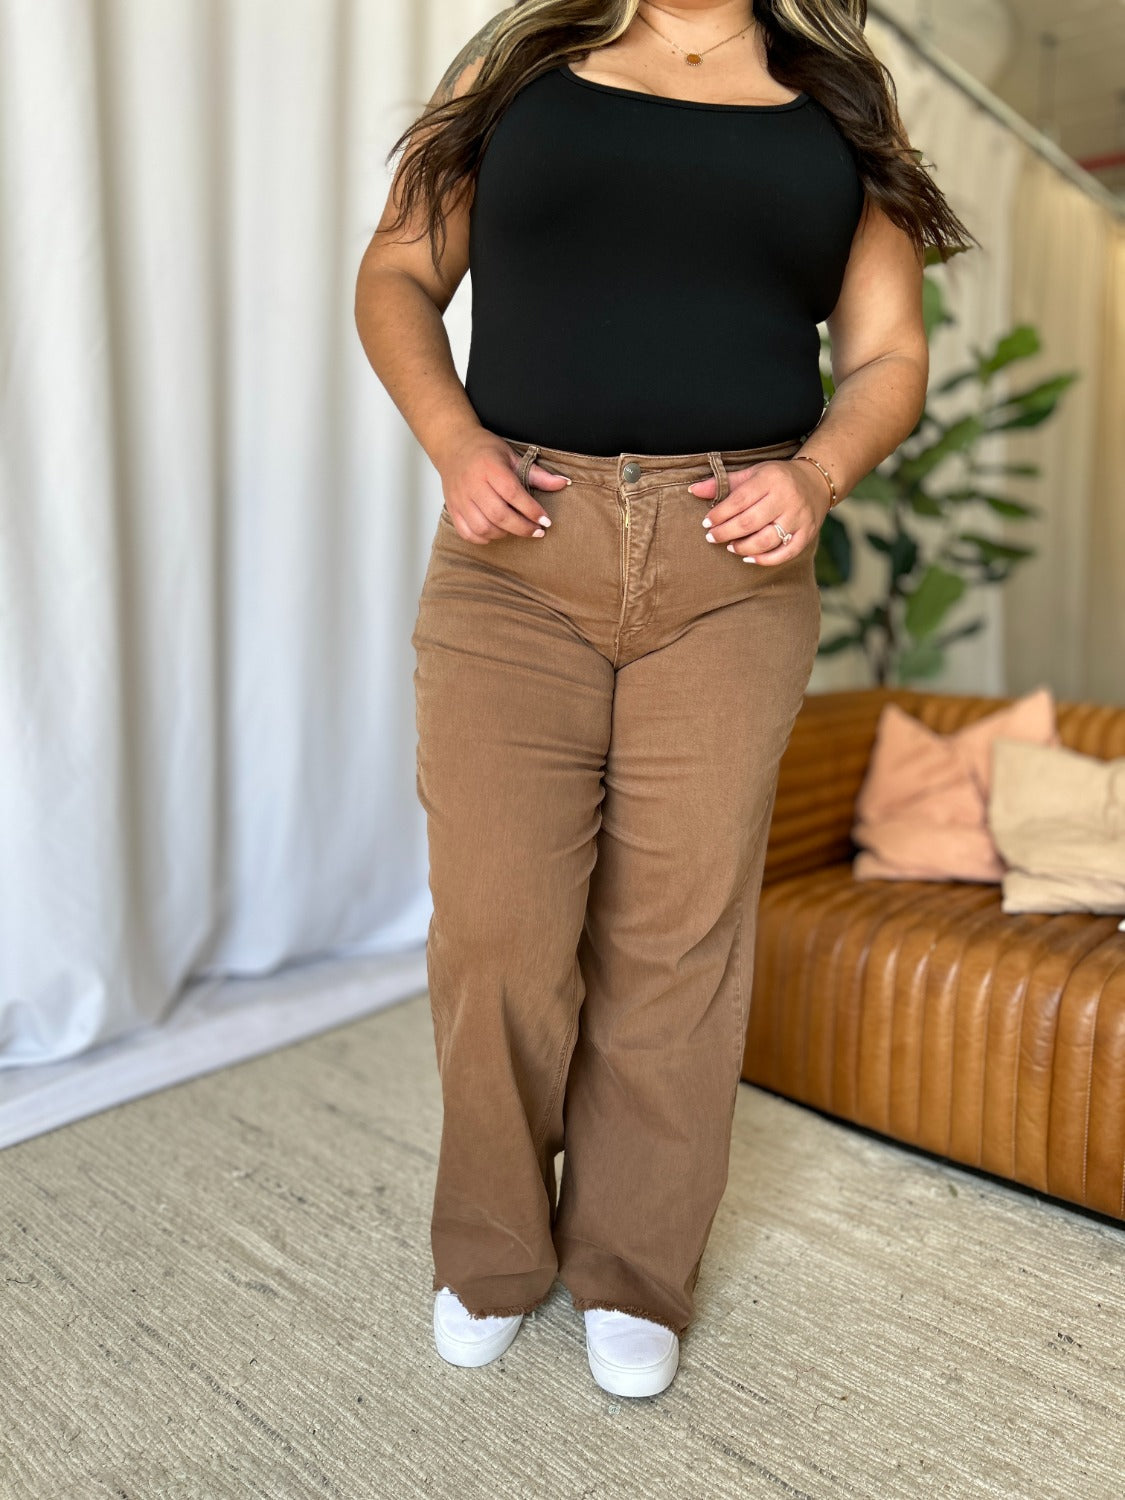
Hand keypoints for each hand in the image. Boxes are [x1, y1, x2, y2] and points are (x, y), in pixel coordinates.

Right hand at [436, 430, 570, 543]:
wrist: (453, 445)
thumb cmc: (484, 450)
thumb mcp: (512, 456)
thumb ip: (537, 473)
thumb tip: (564, 483)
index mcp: (489, 467)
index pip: (513, 493)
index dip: (531, 510)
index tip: (546, 520)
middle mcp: (473, 484)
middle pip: (499, 514)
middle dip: (522, 527)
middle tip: (538, 531)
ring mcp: (460, 499)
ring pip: (483, 527)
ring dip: (504, 533)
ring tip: (517, 529)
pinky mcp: (452, 509)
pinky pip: (467, 533)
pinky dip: (484, 538)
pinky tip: (496, 532)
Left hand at [687, 456, 832, 564]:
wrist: (816, 481)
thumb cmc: (777, 478)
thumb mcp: (752, 473)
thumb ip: (724, 483)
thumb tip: (693, 491)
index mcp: (770, 479)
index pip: (739, 500)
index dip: (720, 514)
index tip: (706, 523)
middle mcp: (786, 498)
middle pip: (750, 522)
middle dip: (726, 532)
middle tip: (712, 537)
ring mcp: (799, 517)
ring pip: (767, 540)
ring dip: (743, 547)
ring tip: (730, 547)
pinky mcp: (808, 533)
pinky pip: (786, 552)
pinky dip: (766, 559)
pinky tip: (749, 558)